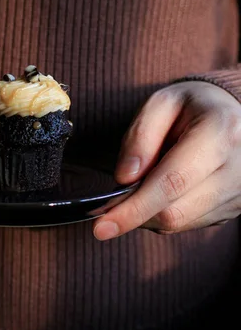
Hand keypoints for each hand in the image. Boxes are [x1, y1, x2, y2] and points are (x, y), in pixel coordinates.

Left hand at [94, 81, 240, 239]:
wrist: (231, 114)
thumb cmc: (192, 106)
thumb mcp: (161, 103)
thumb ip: (140, 136)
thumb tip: (125, 179)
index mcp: (220, 132)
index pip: (172, 181)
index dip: (134, 207)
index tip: (103, 225)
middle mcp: (237, 168)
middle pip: (175, 211)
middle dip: (135, 209)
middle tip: (115, 194)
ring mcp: (239, 193)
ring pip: (180, 222)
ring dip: (150, 211)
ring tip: (148, 178)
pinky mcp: (235, 209)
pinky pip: (189, 224)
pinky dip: (166, 211)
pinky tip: (165, 187)